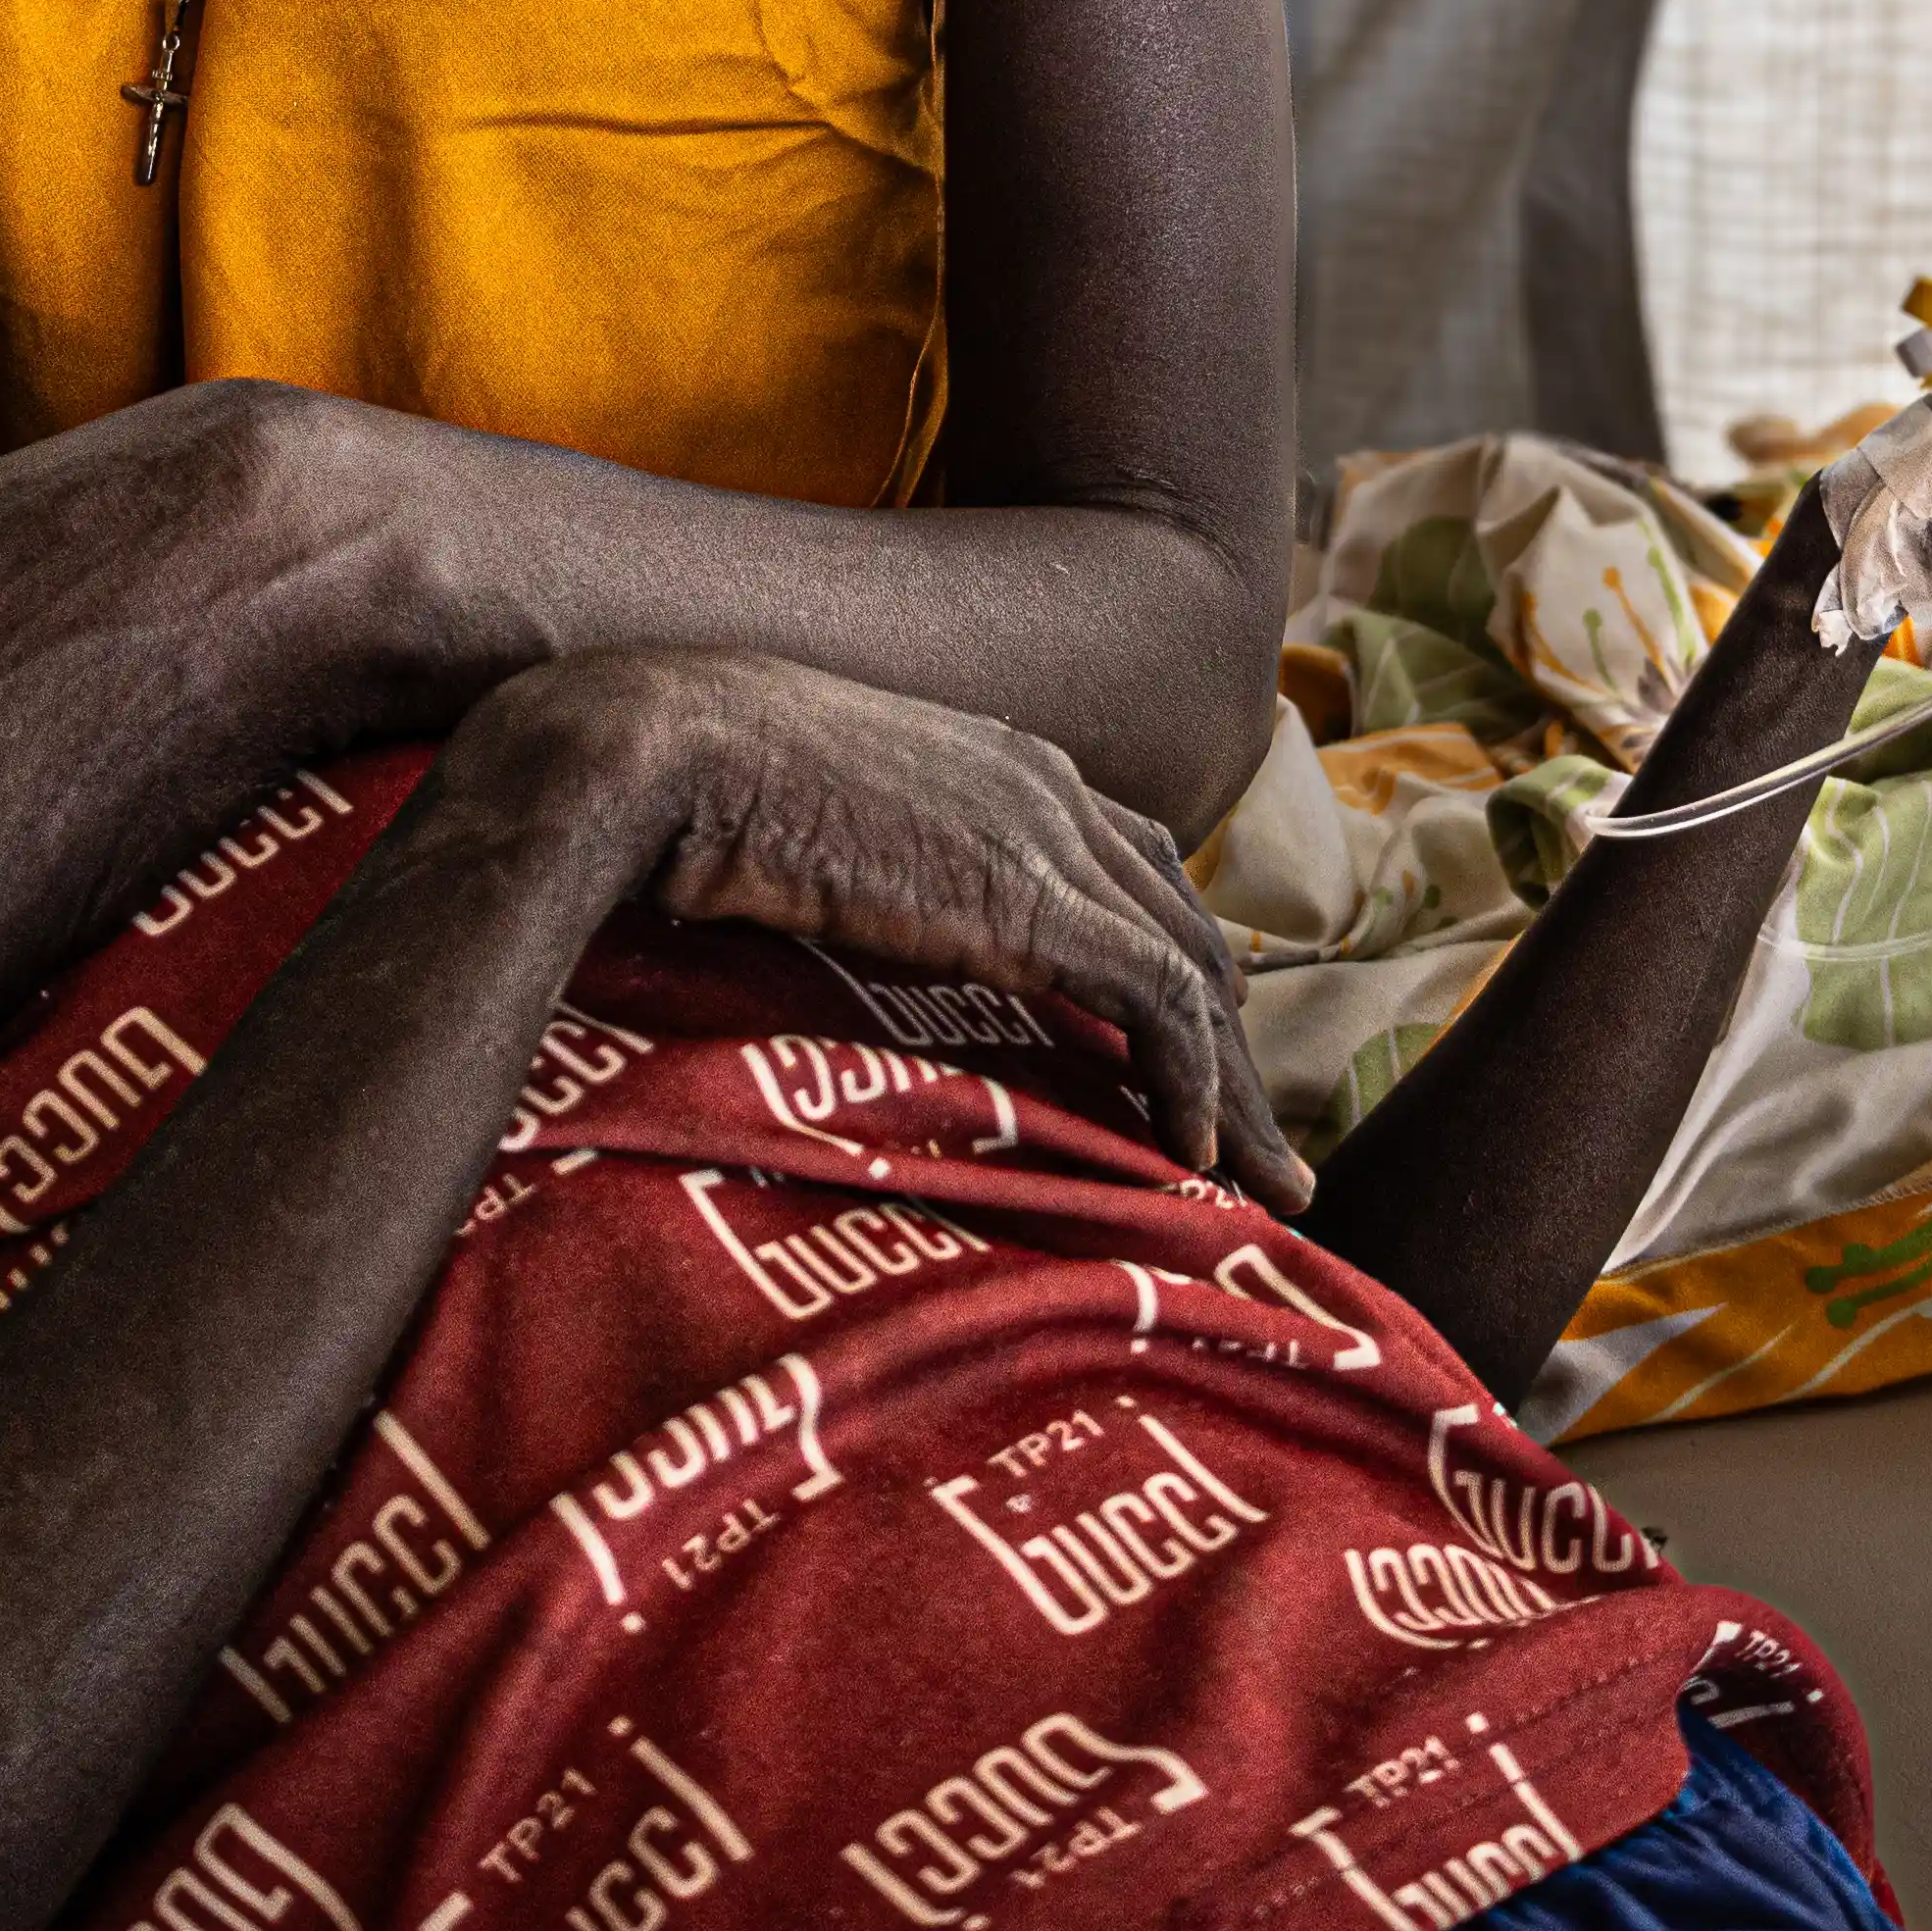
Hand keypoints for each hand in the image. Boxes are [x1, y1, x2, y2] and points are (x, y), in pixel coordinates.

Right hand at [469, 649, 1310, 1215]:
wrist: (660, 748)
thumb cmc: (689, 787)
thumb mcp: (806, 829)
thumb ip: (861, 873)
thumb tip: (828, 934)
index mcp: (996, 763)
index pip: (1131, 867)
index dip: (1170, 964)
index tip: (1188, 1059)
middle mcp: (1044, 788)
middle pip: (1181, 923)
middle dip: (1232, 1038)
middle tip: (1271, 1149)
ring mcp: (1046, 837)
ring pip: (1192, 969)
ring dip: (1237, 1082)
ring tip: (1267, 1182)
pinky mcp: (1031, 901)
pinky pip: (1155, 999)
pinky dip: (1191, 1079)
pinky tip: (1199, 1154)